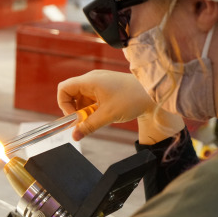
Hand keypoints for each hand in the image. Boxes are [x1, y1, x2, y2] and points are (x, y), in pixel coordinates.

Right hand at [57, 70, 183, 142]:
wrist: (153, 94)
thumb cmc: (132, 99)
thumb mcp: (108, 116)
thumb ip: (88, 126)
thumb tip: (74, 137)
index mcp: (90, 81)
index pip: (64, 88)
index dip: (64, 105)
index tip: (74, 118)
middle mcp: (92, 79)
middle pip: (71, 94)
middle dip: (74, 110)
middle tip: (84, 122)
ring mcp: (99, 83)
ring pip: (81, 98)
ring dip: (84, 111)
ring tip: (97, 119)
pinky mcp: (105, 88)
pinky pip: (91, 99)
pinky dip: (92, 109)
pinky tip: (102, 115)